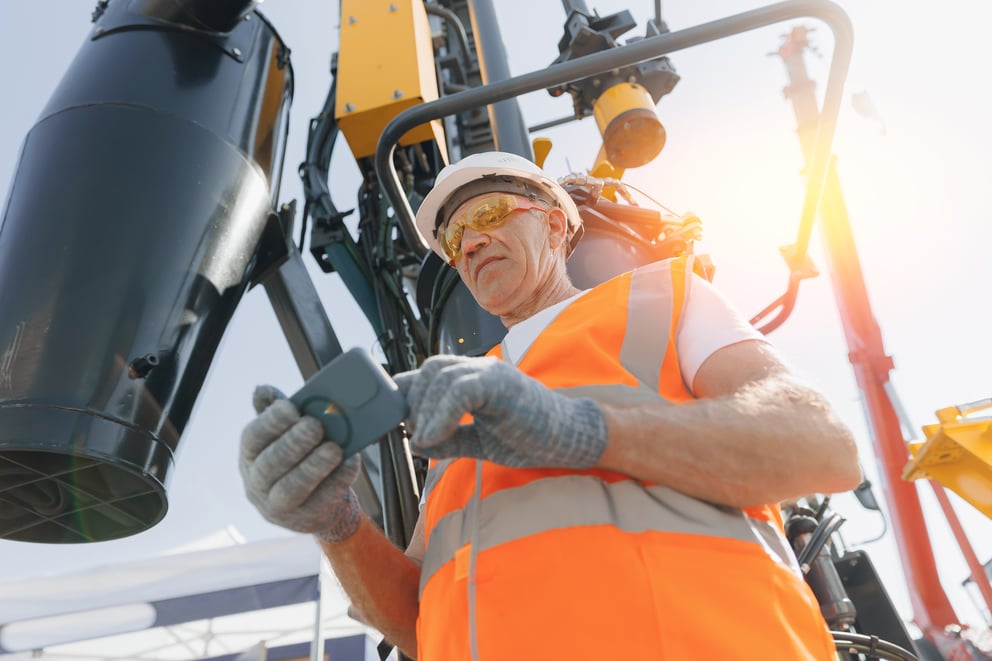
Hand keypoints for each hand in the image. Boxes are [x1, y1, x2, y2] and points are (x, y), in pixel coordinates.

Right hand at [239, 385, 361, 542]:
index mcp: (250, 456)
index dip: (270, 422)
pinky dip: (337, 481)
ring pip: (292, 488)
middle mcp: (257, 483)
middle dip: (294, 443)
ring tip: (334, 448)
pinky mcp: (304, 520)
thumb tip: (262, 390)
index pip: (252, 438)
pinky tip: (350, 463)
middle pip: (271, 464)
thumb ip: (276, 412)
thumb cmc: (298, 459)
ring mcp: (278, 507)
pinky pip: (321, 501)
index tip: (290, 407)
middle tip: (315, 425)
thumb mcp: (284, 435)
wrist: (316, 503)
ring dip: (314, 466)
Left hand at [394, 355, 607, 468]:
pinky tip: (434, 438)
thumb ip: (449, 440)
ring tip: (426, 439)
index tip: (399, 421)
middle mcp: (481, 368)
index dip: (409, 392)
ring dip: (425, 412)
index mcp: (475, 378)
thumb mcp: (479, 442)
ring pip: (441, 377)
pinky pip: (459, 392)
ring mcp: (491, 372)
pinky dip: (441, 416)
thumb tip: (417, 444)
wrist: (568, 439)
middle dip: (414, 401)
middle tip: (414, 432)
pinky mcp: (500, 384)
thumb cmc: (529, 438)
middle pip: (431, 370)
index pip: (431, 373)